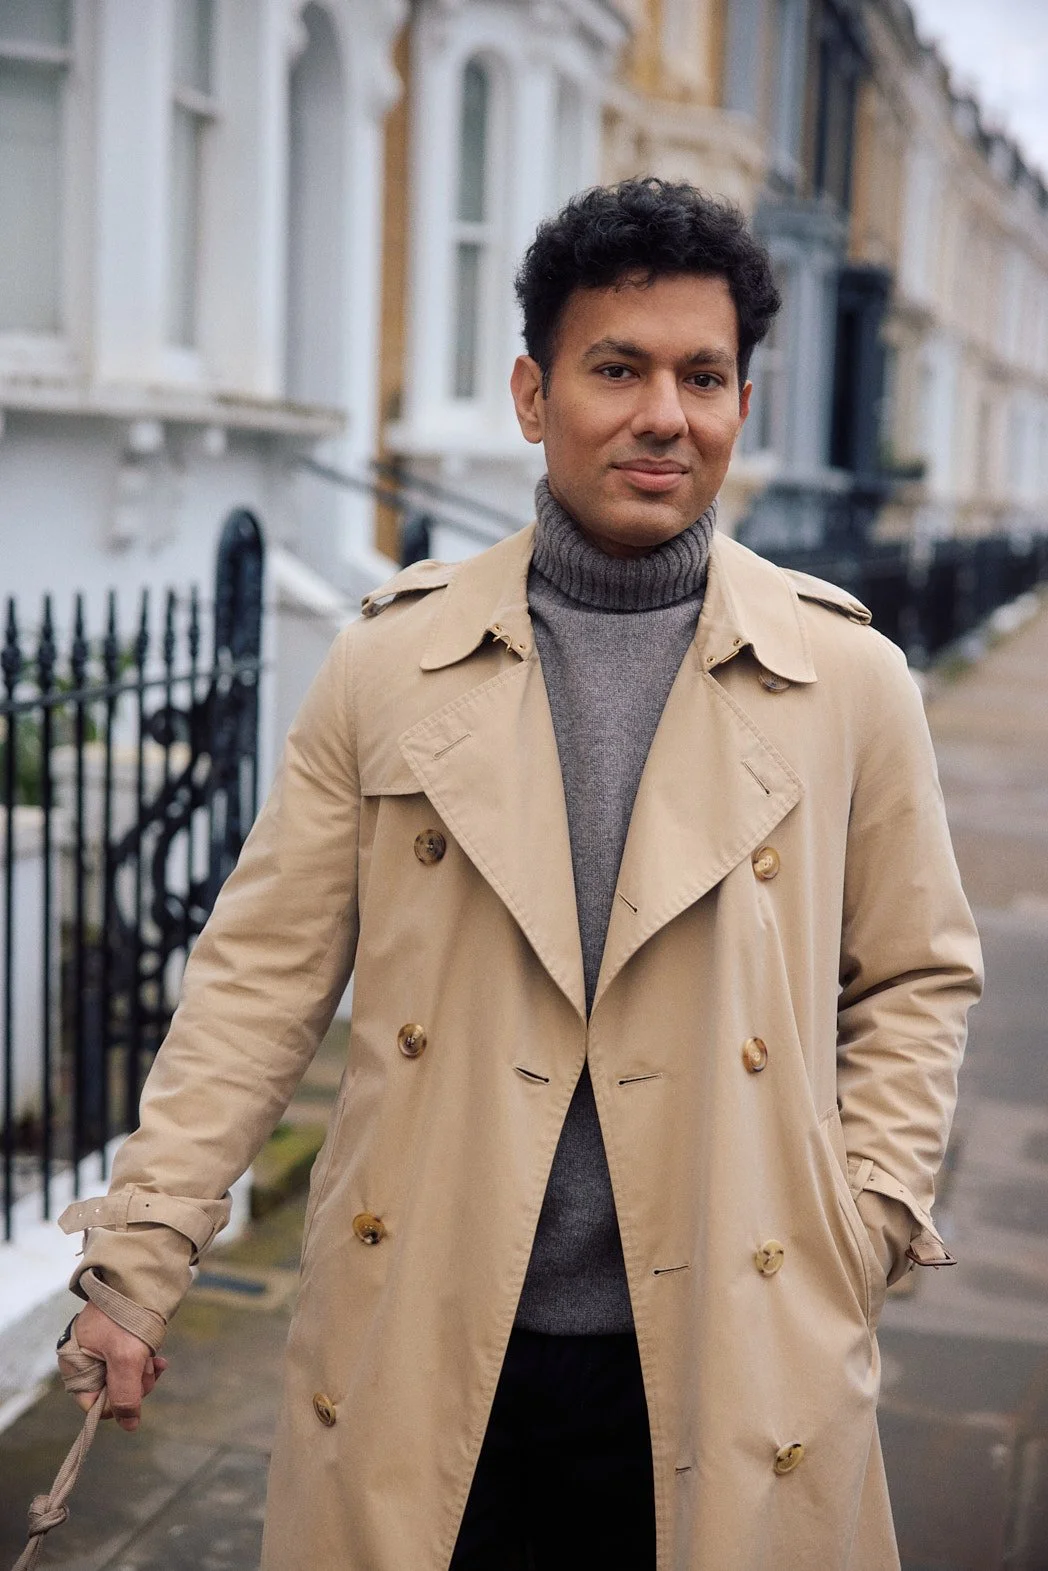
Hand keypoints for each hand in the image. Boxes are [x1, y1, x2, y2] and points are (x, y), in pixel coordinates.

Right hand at [69, 1302, 167, 1431]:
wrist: (140, 1275)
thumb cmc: (127, 1315)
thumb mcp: (126, 1357)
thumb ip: (126, 1394)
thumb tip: (129, 1425)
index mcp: (74, 1363)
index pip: (94, 1404)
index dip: (118, 1402)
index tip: (136, 1388)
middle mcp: (83, 1359)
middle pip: (111, 1392)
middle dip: (135, 1383)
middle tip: (149, 1368)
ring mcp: (100, 1350)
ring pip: (125, 1378)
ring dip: (143, 1371)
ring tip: (153, 1357)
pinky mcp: (116, 1342)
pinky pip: (131, 1364)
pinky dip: (145, 1362)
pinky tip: (158, 1358)